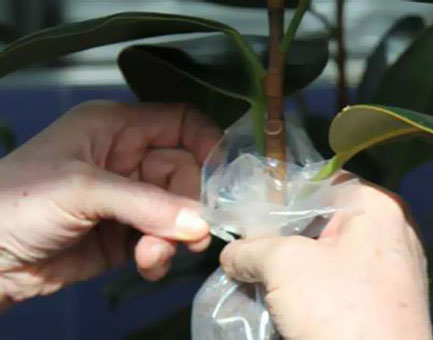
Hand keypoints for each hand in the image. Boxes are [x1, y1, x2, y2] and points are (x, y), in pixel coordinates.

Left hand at [0, 101, 219, 309]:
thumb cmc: (18, 202)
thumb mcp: (81, 189)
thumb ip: (145, 204)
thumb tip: (200, 222)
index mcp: (117, 128)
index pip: (181, 123)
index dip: (207, 143)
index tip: (225, 178)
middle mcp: (129, 159)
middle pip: (187, 173)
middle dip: (189, 205)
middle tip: (192, 234)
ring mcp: (132, 199)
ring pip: (179, 211)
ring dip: (175, 236)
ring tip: (154, 255)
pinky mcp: (129, 235)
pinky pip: (164, 240)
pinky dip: (162, 254)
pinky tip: (147, 264)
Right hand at [220, 172, 432, 339]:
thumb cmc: (337, 308)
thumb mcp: (282, 264)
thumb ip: (250, 247)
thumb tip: (232, 254)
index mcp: (376, 207)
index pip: (320, 181)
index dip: (280, 193)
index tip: (249, 211)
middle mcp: (390, 231)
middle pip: (322, 218)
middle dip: (282, 234)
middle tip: (249, 244)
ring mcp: (390, 268)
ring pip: (328, 251)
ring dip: (293, 263)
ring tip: (259, 272)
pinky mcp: (383, 300)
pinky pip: (339, 279)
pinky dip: (311, 285)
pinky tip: (284, 297)